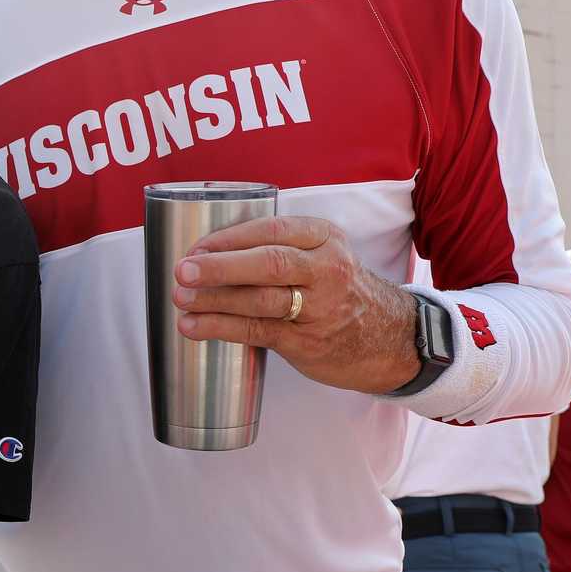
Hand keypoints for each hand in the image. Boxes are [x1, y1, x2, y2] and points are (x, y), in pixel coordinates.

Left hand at [171, 215, 421, 394]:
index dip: (229, 238)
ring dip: (214, 300)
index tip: (195, 247)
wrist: (388, 338)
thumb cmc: (338, 291)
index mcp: (324, 238)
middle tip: (184, 270)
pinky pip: (258, 331)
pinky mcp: (307, 341)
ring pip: (261, 299)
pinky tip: (194, 327)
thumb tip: (207, 253)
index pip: (271, 230)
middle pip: (268, 263)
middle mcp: (326, 269)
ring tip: (181, 299)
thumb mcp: (322, 255)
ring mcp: (319, 307)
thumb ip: (279, 248)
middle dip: (221, 267)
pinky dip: (221, 328)